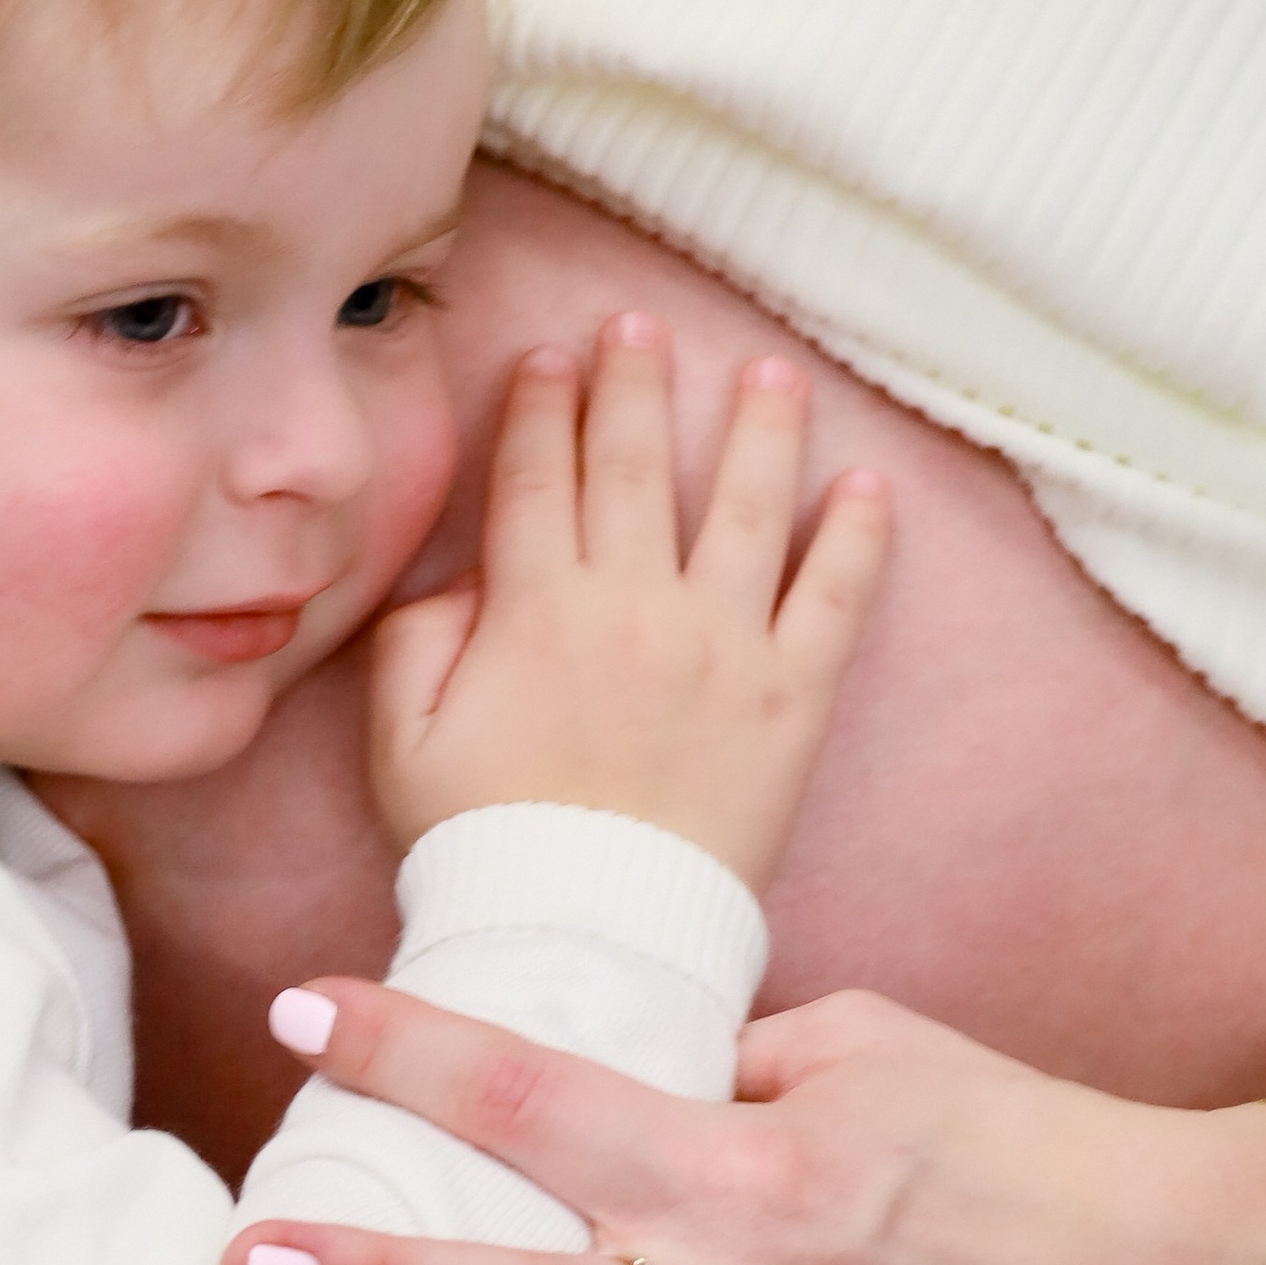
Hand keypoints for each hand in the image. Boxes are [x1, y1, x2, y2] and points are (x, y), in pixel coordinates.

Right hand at [369, 322, 888, 880]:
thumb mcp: (401, 746)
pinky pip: (834, 597)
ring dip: (759, 429)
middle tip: (642, 326)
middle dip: (635, 383)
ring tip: (769, 374)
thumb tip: (464, 579)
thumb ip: (415, 643)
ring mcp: (723, 647)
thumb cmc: (482, 849)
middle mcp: (635, 607)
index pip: (537, 478)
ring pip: (745, 505)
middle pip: (634, 466)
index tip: (552, 358)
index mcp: (535, 611)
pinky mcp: (791, 699)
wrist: (584, 938)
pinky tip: (864, 484)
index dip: (543, 408)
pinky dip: (855, 536)